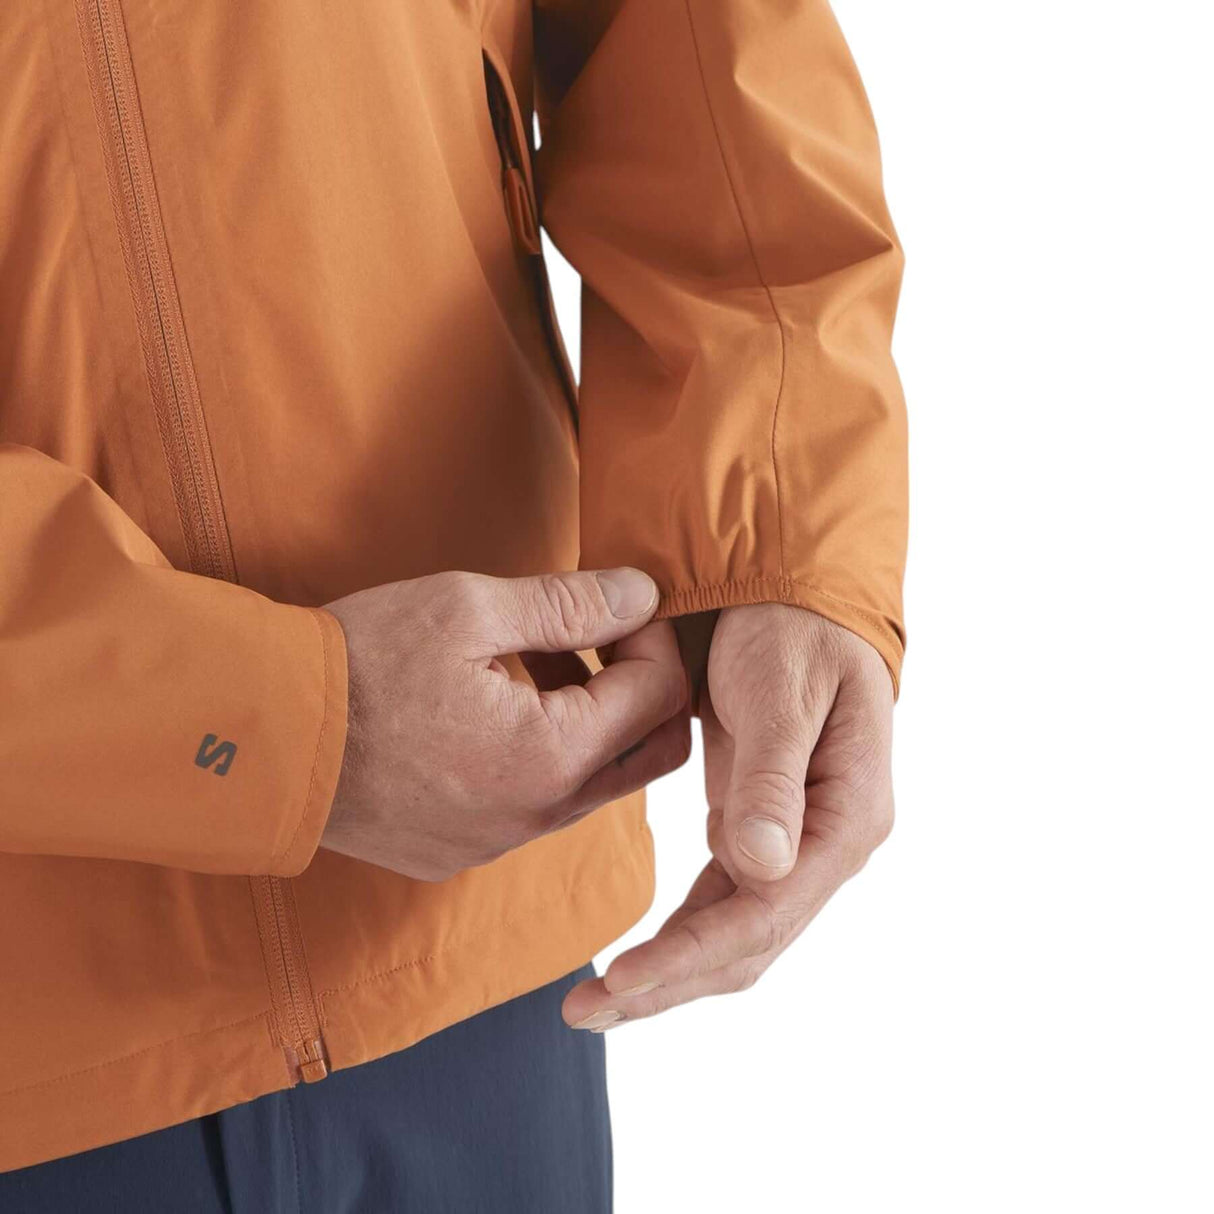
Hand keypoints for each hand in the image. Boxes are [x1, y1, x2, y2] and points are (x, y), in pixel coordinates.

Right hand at [321, 568, 689, 879]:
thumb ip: (569, 603)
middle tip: (603, 635)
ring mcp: (498, 842)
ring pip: (593, 782)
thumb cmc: (357, 664)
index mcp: (550, 759)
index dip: (655, 637)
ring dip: (590, 719)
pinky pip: (537, 804)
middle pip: (647, 754)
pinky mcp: (462, 850)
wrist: (257, 740)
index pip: (660, 696)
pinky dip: (544, 754)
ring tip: (538, 657)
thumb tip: (643, 592)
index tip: (623, 601)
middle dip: (645, 688)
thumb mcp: (467, 610)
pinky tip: (496, 705)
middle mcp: (536, 817)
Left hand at [563, 603, 892, 1028]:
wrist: (792, 597)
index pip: (769, 911)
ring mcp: (798, 842)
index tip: (623, 979)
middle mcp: (829, 843)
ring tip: (594, 1002)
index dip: (694, 952)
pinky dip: (681, 933)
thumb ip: (774, 775)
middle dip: (671, 983)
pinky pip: (723, 900)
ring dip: (670, 972)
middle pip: (751, 942)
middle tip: (585, 1012)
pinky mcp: (764, 830)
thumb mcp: (782, 689)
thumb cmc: (792, 630)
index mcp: (848, 815)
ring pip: (734, 933)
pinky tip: (636, 958)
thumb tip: (763, 867)